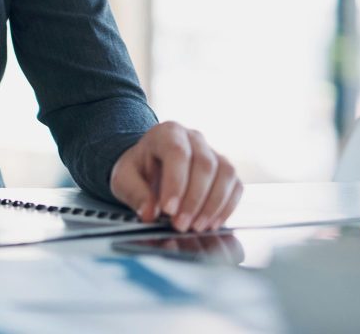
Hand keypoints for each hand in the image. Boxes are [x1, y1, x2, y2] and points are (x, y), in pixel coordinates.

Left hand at [110, 121, 242, 231]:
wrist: (150, 167)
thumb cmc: (138, 169)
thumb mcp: (124, 178)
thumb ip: (134, 193)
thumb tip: (149, 213)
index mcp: (167, 133)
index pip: (177, 152)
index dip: (176, 182)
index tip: (168, 209)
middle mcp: (194, 138)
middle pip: (204, 164)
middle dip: (194, 199)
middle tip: (181, 225)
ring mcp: (214, 152)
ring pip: (225, 174)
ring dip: (213, 205)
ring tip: (196, 227)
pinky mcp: (226, 171)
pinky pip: (236, 186)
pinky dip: (227, 207)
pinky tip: (211, 223)